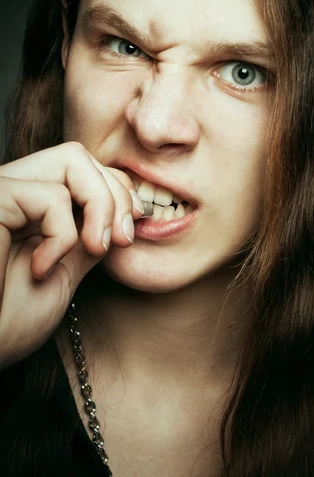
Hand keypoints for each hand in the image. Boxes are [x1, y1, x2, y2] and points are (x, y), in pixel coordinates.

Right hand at [0, 142, 142, 368]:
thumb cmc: (9, 321)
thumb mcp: (67, 272)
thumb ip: (89, 236)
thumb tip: (123, 214)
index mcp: (30, 205)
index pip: (83, 167)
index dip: (116, 187)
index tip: (136, 221)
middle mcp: (15, 190)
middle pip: (78, 155)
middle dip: (115, 194)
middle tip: (123, 239)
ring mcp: (4, 191)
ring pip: (71, 159)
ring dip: (101, 206)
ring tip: (96, 249)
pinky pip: (51, 196)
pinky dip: (63, 235)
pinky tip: (43, 268)